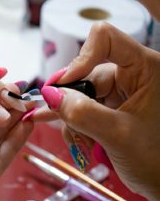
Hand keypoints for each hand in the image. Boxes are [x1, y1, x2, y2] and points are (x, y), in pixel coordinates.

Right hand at [34, 22, 159, 200]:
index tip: (64, 87)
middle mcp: (132, 75)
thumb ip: (82, 113)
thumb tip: (50, 95)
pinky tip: (75, 141)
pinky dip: (76, 124)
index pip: (105, 39)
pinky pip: (83, 108)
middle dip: (69, 101)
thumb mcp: (118, 135)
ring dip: (72, 119)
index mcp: (146, 68)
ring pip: (80, 94)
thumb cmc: (158, 160)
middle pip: (85, 73)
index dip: (80, 59)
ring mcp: (121, 92)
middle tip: (58, 122)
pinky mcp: (112, 107)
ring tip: (78, 144)